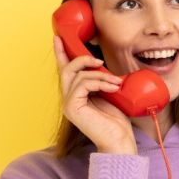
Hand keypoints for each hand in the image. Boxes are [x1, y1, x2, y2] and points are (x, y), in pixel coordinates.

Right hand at [54, 36, 137, 153]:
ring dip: (100, 75)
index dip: (61, 53)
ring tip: (115, 82)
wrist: (119, 140)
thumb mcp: (109, 94)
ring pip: (77, 75)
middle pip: (67, 69)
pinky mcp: (72, 107)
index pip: (65, 71)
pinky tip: (112, 87)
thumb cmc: (116, 122)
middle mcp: (68, 99)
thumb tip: (101, 65)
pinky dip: (100, 82)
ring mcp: (68, 104)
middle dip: (82, 59)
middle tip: (99, 61)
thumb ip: (101, 80)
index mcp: (76, 96)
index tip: (59, 38)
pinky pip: (83, 84)